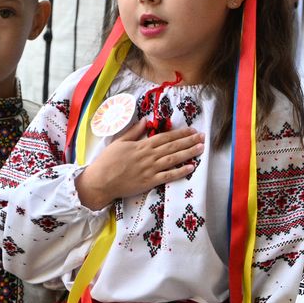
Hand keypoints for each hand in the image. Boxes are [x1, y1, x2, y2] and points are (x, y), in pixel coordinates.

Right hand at [75, 121, 203, 209]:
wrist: (100, 181)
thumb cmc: (108, 161)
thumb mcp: (119, 142)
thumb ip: (134, 132)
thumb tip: (146, 121)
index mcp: (142, 145)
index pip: (165, 137)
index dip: (180, 133)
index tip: (192, 130)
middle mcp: (149, 155)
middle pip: (173, 146)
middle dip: (189, 141)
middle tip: (203, 137)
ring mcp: (151, 169)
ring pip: (173, 159)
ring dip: (189, 153)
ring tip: (201, 148)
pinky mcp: (150, 181)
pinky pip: (168, 176)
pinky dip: (181, 171)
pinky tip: (191, 167)